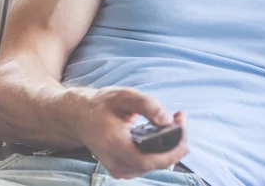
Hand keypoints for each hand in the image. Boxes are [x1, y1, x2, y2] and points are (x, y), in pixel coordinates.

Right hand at [72, 86, 188, 178]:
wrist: (80, 116)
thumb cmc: (102, 104)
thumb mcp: (124, 96)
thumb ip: (147, 105)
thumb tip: (168, 120)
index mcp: (114, 145)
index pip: (148, 160)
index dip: (172, 151)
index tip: (184, 132)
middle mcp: (116, 162)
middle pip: (155, 163)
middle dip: (174, 142)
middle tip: (180, 117)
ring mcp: (118, 169)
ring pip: (154, 165)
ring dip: (170, 146)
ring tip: (176, 121)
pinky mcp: (123, 169)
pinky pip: (148, 164)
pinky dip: (160, 150)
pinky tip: (165, 132)